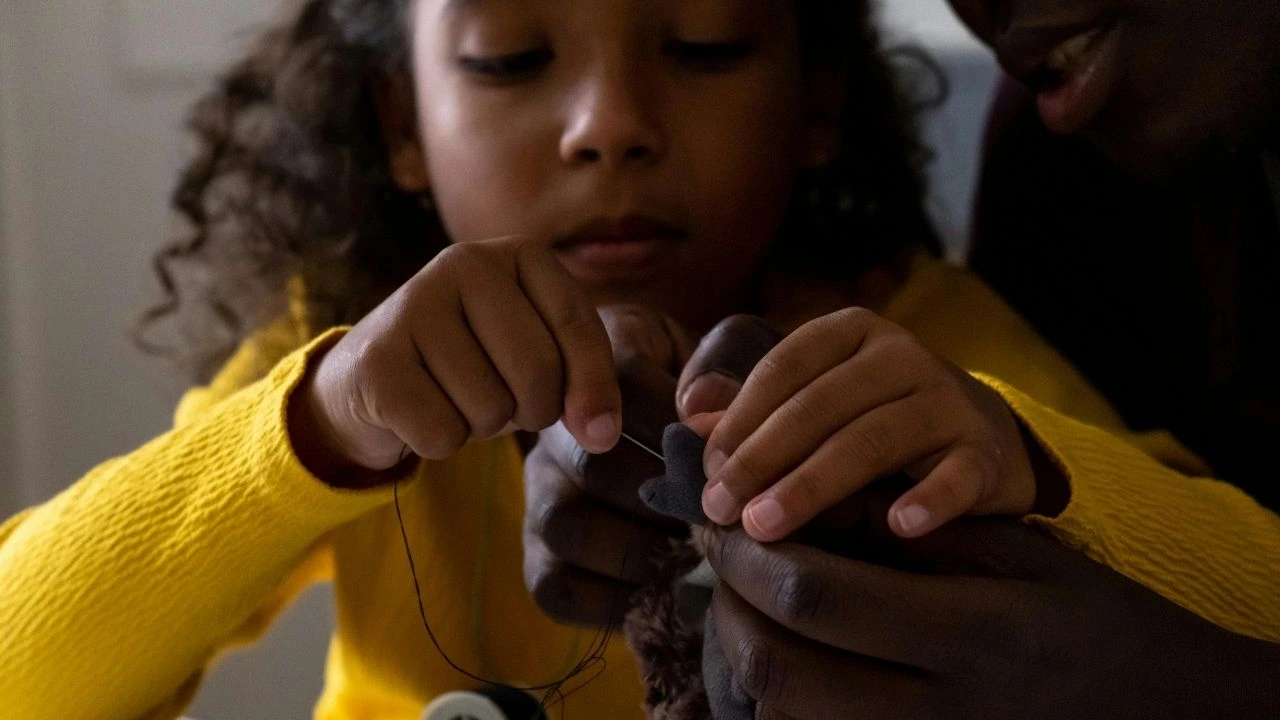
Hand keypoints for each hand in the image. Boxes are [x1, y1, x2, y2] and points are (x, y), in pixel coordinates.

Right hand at [290, 235, 621, 481]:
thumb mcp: (540, 354)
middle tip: (509, 403)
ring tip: (457, 396)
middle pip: (537, 369)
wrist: (376, 374)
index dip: (594, 387)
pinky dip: (440, 442)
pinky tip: (422, 410)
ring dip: (482, 425)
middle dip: (534, 410)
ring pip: (490, 407)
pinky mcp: (377, 358)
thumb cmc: (476, 362)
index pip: (577, 323)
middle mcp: (464, 263)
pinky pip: (442, 433)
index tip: (600, 432)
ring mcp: (413, 304)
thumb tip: (602, 434)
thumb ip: (584, 382)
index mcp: (520, 254)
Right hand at [522, 312, 778, 625]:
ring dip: (643, 547)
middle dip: (667, 494)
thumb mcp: (722, 355)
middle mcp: (550, 427)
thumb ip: (724, 362)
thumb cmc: (708, 395)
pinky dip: (616, 599)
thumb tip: (699, 405)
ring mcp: (538, 494)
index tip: (717, 447)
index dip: (678, 419)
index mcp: (595, 360)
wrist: (674, 446)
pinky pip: (559, 589)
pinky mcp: (538, 558)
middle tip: (717, 511)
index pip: (623, 385)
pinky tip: (665, 585)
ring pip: (567, 527)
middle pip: (593, 462)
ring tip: (694, 550)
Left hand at [699, 307, 1036, 540]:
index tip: (706, 471)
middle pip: (819, 405)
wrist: (983, 439)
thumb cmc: (875, 419)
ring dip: (813, 485)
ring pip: (872, 439)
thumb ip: (755, 406)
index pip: (783, 367)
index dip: (740, 419)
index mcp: (850, 332)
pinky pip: (957, 475)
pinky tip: (899, 526)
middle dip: (762, 458)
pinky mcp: (985, 451)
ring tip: (767, 526)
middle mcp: (901, 355)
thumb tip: (690, 413)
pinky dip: (930, 499)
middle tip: (720, 509)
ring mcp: (947, 400)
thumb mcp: (816, 401)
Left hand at [701, 488, 1279, 718]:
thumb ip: (916, 525)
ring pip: (784, 718)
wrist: (1163, 712)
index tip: (722, 514)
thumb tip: (808, 500)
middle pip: (780, 667)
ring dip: (741, 653)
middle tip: (715, 553)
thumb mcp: (1016, 552)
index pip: (815, 595)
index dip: (748, 553)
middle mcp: (938, 709)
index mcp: (967, 634)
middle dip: (727, 603)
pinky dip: (777, 700)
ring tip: (739, 598)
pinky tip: (781, 651)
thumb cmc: (1087, 616)